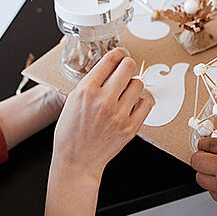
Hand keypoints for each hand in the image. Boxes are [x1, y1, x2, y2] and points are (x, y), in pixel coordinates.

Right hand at [52, 48, 152, 179]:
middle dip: (127, 65)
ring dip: (133, 85)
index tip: (121, 53)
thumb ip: (89, 84)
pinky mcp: (130, 127)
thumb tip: (106, 68)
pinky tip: (132, 106)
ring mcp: (119, 114)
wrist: (76, 162)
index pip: (109, 60)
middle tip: (126, 69)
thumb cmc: (70, 134)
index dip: (118, 53)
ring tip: (126, 92)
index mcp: (86, 90)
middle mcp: (104, 100)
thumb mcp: (71, 101)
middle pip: (128, 67)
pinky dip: (141, 103)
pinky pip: (146, 103)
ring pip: (138, 84)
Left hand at [190, 127, 216, 208]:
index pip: (209, 143)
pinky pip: (210, 192)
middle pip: (197, 159)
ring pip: (199, 177)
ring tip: (209, 170)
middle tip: (204, 155)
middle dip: (198, 155)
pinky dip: (212, 187)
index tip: (203, 142)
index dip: (203, 142)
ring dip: (203, 172)